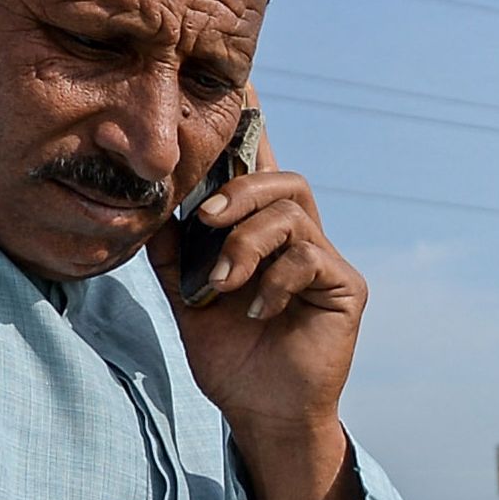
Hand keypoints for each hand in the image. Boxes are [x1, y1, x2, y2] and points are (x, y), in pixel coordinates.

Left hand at [152, 104, 373, 499]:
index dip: (255, 127)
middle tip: (206, 219)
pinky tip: (258, 311)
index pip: (259, 169)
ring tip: (224, 283)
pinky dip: (273, 280)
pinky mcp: (345, 287)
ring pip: (292, 214)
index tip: (244, 87)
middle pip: (283, 179)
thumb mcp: (189, 299)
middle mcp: (300, 238)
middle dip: (240, 191)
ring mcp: (325, 261)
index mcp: (261, 233)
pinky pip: (308, 258)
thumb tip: (153, 211)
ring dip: (247, 243)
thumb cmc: (230, 357)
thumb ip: (176, 255)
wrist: (261, 412)